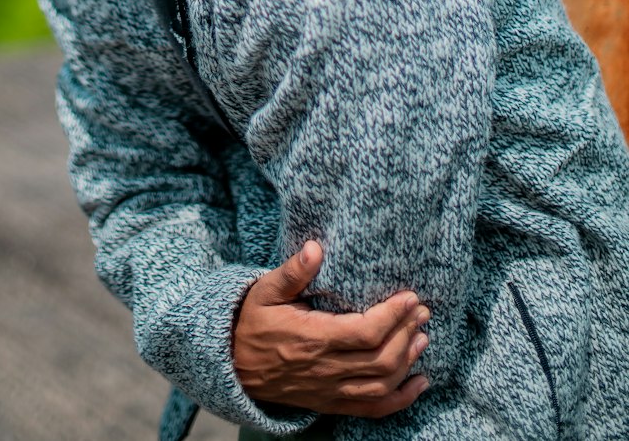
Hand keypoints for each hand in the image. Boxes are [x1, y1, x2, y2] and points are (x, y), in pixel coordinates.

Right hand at [233, 241, 430, 417]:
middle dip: (407, 333)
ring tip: (422, 338)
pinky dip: (401, 399)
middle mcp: (326, 368)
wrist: (233, 367)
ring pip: (381, 384)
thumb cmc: (251, 322)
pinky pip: (373, 409)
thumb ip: (292, 272)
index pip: (365, 332)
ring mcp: (330, 390)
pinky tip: (419, 382)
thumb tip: (315, 248)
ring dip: (408, 362)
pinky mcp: (331, 403)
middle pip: (381, 358)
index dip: (393, 316)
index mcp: (313, 338)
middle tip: (422, 311)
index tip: (411, 297)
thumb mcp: (265, 291)